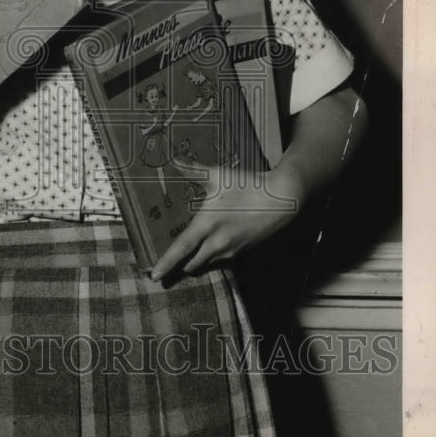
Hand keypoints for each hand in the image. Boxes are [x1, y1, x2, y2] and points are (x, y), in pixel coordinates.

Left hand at [150, 165, 302, 280]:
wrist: (281, 199)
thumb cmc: (247, 185)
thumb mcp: (218, 176)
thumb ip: (193, 170)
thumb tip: (174, 160)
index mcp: (208, 224)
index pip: (182, 248)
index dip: (167, 262)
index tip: (154, 276)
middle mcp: (218, 242)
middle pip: (191, 264)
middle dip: (179, 265)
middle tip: (168, 262)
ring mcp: (231, 250)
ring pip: (206, 263)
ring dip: (196, 261)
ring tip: (188, 252)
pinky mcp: (242, 252)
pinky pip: (220, 260)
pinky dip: (212, 256)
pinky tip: (210, 245)